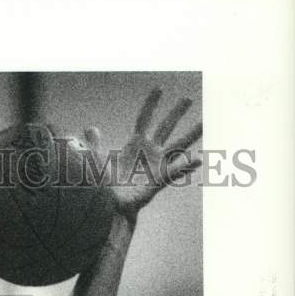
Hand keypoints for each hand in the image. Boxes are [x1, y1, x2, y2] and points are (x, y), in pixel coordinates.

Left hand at [83, 88, 202, 223]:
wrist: (110, 207)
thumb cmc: (105, 186)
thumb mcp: (97, 162)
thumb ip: (95, 145)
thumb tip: (90, 128)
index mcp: (136, 145)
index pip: (144, 119)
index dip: (151, 104)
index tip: (159, 88)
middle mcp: (150, 152)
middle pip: (165, 128)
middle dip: (176, 113)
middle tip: (188, 98)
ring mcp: (157, 165)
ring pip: (177, 146)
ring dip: (191, 135)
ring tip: (205, 123)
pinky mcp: (158, 181)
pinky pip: (174, 172)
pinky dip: (185, 166)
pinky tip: (198, 159)